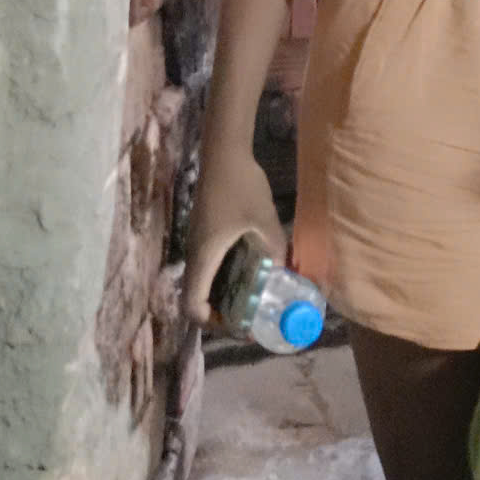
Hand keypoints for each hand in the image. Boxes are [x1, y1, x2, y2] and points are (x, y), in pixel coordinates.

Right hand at [183, 151, 284, 323]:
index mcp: (204, 257)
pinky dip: (226, 280)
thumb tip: (286, 275)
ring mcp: (199, 245)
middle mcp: (196, 256)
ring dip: (224, 298)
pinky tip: (251, 272)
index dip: (213, 324)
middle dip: (222, 316)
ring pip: (204, 284)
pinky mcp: (206, 235)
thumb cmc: (241, 186)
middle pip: (197, 300)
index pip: (192, 306)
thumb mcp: (264, 220)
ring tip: (254, 300)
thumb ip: (274, 250)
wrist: (224, 154)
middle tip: (251, 319)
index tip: (240, 326)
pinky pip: (211, 268)